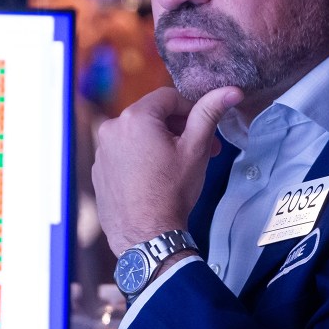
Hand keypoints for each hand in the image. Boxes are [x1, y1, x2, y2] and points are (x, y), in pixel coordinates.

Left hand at [92, 84, 242, 254]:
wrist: (146, 237)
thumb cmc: (172, 192)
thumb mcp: (196, 148)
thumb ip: (209, 113)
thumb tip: (230, 91)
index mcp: (135, 117)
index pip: (168, 97)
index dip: (190, 110)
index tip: (204, 129)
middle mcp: (111, 129)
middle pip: (152, 115)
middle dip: (177, 128)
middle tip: (200, 149)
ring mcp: (101, 151)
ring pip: (137, 135)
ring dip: (159, 143)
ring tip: (177, 167)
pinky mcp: (98, 171)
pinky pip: (123, 154)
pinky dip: (140, 159)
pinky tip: (155, 179)